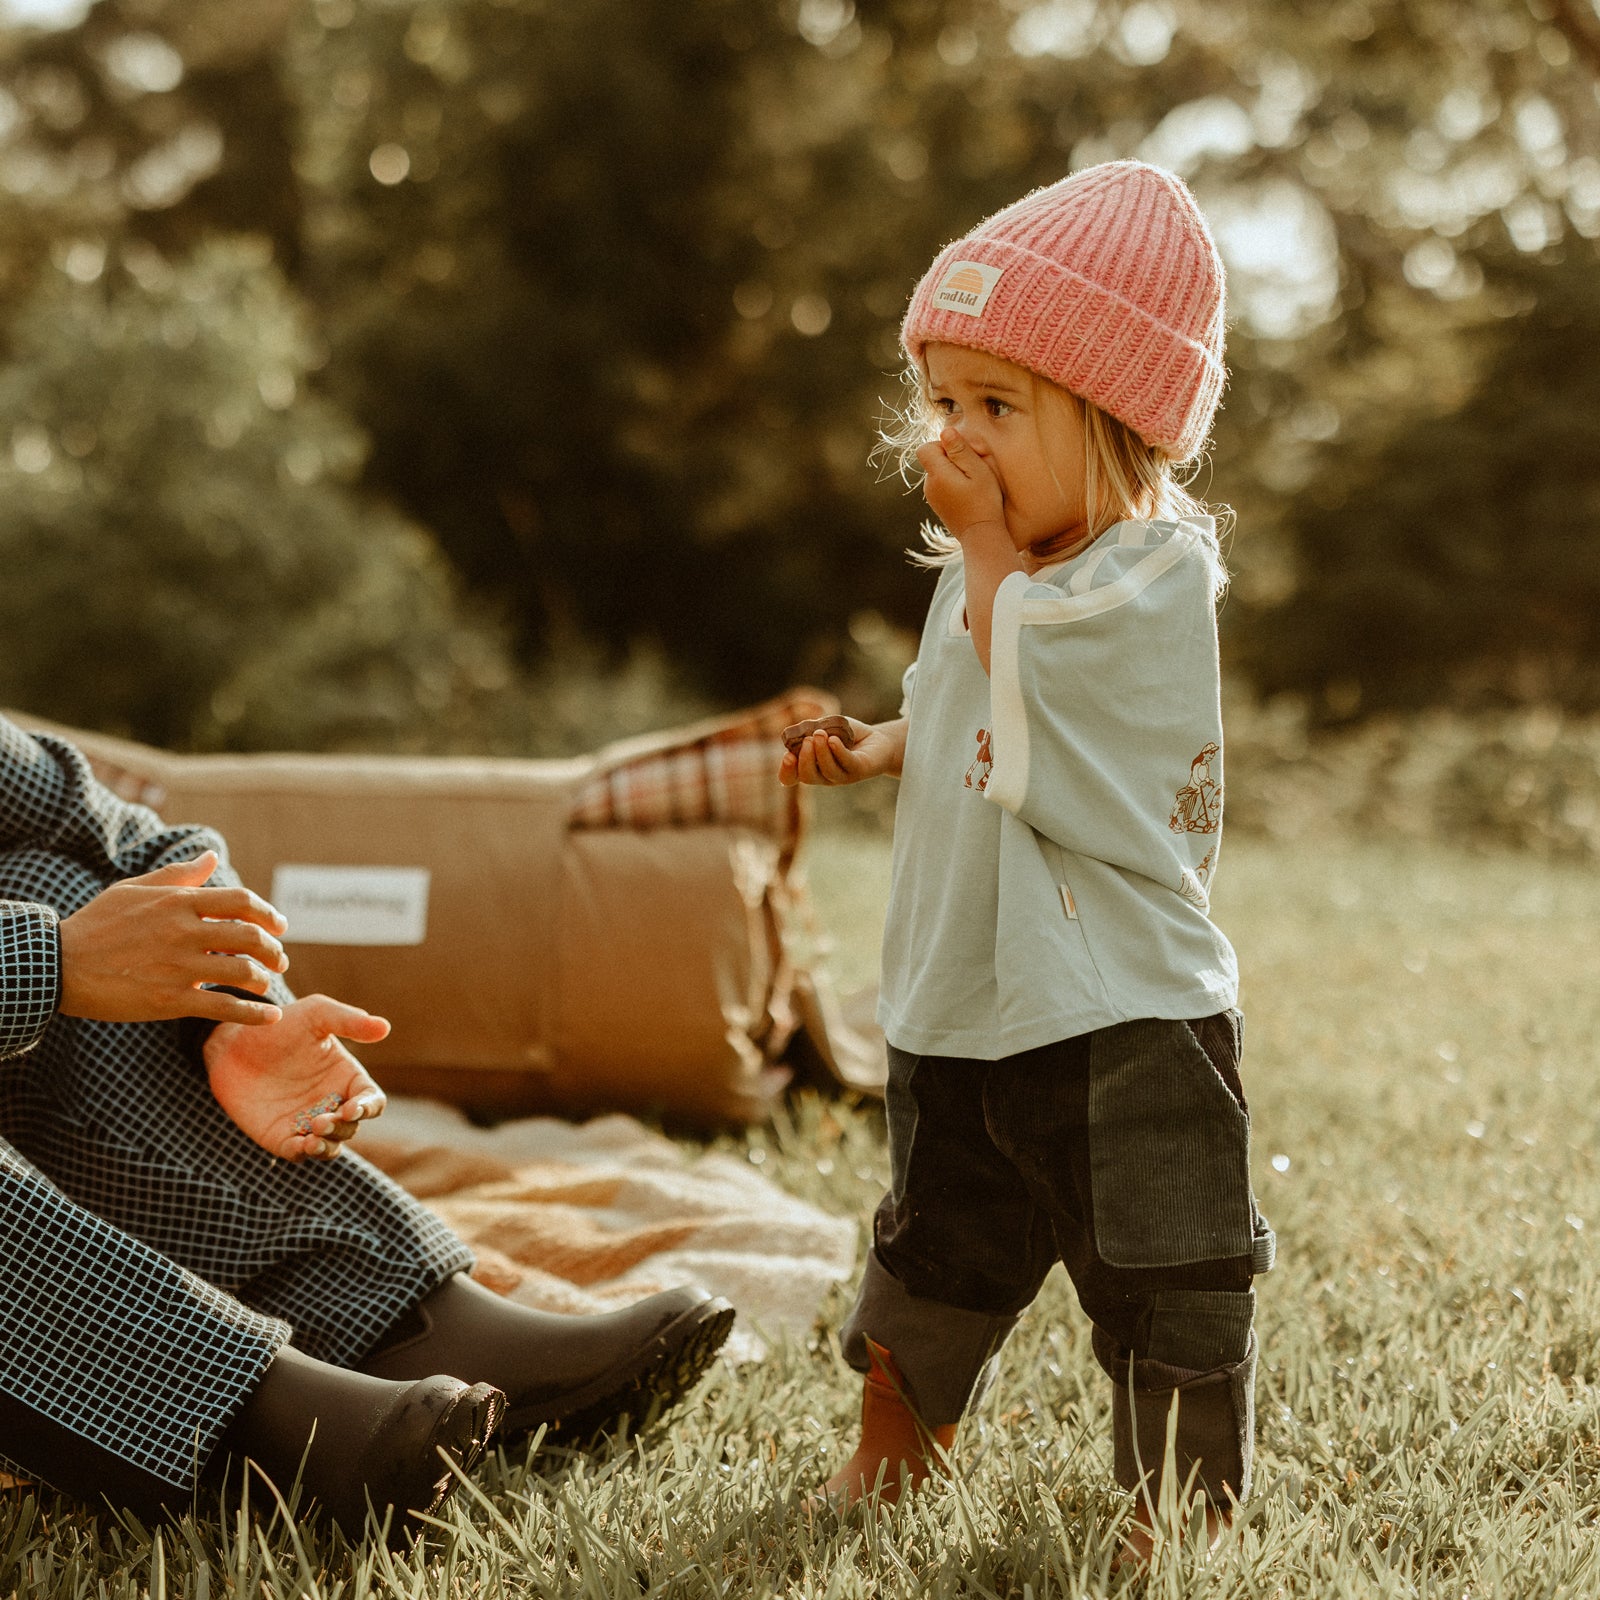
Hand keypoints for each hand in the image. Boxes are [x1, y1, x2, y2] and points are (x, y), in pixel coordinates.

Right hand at [59, 850, 288, 1025]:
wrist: (59, 965)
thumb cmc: (97, 924)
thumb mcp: (134, 889)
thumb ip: (178, 875)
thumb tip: (212, 856)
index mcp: (178, 903)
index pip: (240, 901)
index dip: (268, 913)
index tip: (279, 926)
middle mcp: (183, 932)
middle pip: (249, 936)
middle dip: (273, 949)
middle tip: (279, 959)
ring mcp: (178, 967)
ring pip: (241, 972)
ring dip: (264, 979)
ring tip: (266, 984)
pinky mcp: (169, 1000)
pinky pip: (223, 1007)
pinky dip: (254, 1014)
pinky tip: (271, 1017)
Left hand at [203, 994, 390, 1161]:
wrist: (232, 1042)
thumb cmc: (279, 1024)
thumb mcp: (316, 1014)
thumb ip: (349, 1021)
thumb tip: (385, 1028)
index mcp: (347, 1078)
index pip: (372, 1101)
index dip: (368, 1107)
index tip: (352, 1107)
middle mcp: (331, 1103)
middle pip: (352, 1127)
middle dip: (342, 1128)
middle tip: (321, 1121)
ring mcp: (306, 1122)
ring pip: (331, 1145)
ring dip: (327, 1145)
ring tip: (312, 1138)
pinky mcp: (280, 1137)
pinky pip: (298, 1153)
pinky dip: (303, 1153)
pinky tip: (300, 1145)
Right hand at [779, 717, 905, 786]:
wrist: (877, 739)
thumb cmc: (847, 734)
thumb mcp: (825, 727)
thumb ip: (810, 729)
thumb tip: (798, 732)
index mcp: (811, 767)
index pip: (790, 778)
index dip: (786, 771)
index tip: (787, 756)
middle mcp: (824, 776)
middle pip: (808, 776)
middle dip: (805, 758)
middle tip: (808, 739)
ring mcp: (842, 776)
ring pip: (827, 771)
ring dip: (821, 752)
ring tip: (820, 733)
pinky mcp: (859, 771)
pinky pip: (846, 764)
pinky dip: (838, 751)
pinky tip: (834, 739)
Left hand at [916, 426, 1007, 543]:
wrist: (981, 536)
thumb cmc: (984, 501)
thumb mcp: (978, 470)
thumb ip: (960, 450)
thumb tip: (945, 431)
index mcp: (937, 475)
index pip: (926, 448)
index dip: (943, 445)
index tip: (962, 454)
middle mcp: (929, 486)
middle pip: (934, 460)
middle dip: (953, 458)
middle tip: (977, 467)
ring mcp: (932, 498)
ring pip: (940, 473)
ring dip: (956, 472)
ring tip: (975, 483)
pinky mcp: (939, 506)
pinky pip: (943, 486)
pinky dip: (955, 484)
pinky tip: (970, 494)